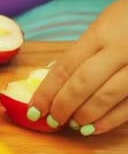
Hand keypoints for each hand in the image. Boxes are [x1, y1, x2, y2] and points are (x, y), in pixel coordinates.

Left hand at [29, 0, 127, 135]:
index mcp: (101, 33)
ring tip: (72, 124)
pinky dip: (109, 121)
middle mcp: (121, 49)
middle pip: (82, 85)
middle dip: (62, 107)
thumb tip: (54, 85)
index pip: (65, 68)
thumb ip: (84, 52)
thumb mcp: (105, 25)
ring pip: (106, 98)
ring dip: (84, 116)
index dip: (46, 93)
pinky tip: (94, 128)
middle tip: (51, 120)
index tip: (34, 111)